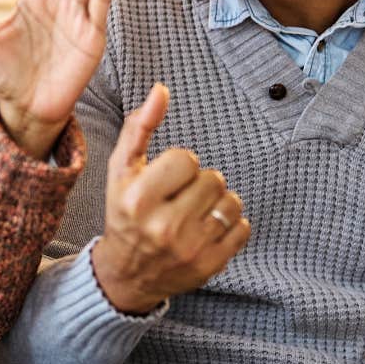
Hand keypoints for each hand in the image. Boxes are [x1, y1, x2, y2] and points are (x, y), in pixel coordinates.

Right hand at [91, 83, 250, 313]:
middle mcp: (164, 227)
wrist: (127, 274)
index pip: (186, 159)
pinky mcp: (211, 265)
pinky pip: (243, 227)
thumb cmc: (124, 213)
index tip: (166, 181)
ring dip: (218, 202)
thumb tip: (161, 89)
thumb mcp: (121, 170)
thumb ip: (139, 128)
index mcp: (138, 200)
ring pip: (232, 201)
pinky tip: (208, 229)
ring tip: (195, 212)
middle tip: (179, 198)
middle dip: (198, 184)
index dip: (178, 166)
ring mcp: (190, 249)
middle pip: (212, 178)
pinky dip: (231, 224)